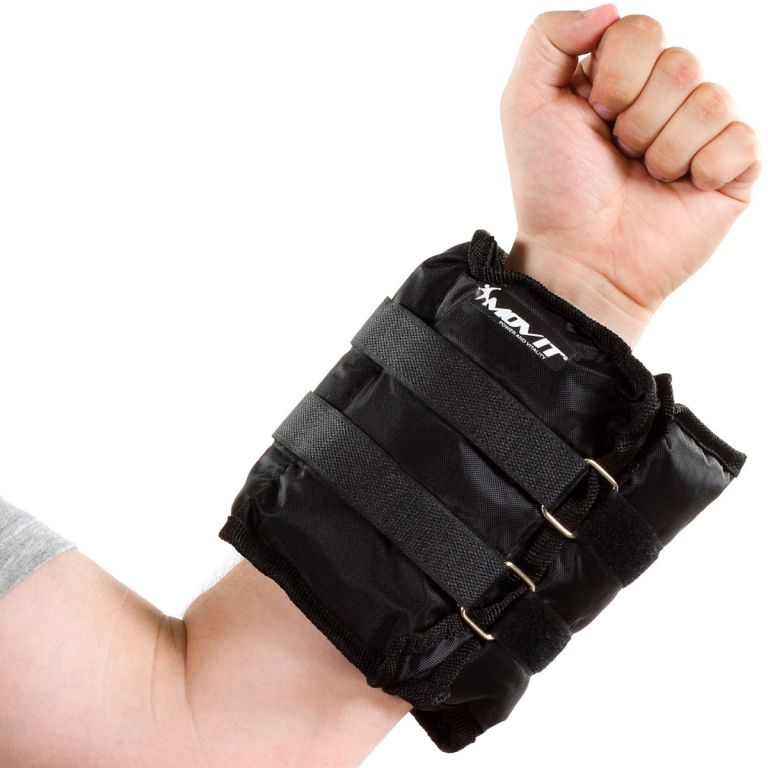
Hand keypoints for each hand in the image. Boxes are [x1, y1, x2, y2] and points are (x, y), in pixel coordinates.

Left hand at [500, 5, 760, 345]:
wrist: (579, 257)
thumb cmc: (551, 188)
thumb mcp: (524, 104)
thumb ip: (548, 38)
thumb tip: (609, 9)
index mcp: (618, 79)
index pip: (640, 31)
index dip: (615, 75)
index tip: (592, 117)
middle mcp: (661, 99)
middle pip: (679, 62)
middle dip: (636, 117)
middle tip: (617, 153)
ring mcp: (698, 133)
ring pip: (709, 98)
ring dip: (662, 147)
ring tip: (642, 177)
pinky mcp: (730, 169)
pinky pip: (740, 137)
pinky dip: (701, 168)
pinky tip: (679, 190)